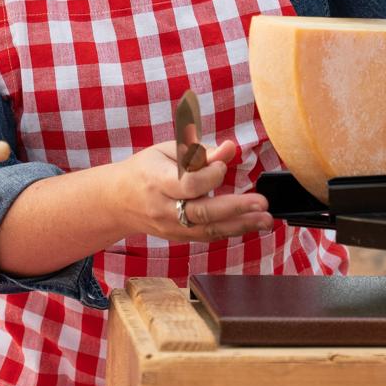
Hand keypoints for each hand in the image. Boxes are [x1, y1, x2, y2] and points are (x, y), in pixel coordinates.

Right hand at [115, 139, 274, 243]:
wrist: (119, 201)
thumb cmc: (146, 168)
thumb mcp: (167, 151)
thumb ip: (199, 151)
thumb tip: (230, 148)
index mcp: (157, 180)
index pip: (188, 184)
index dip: (210, 175)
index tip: (221, 165)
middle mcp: (163, 208)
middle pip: (201, 212)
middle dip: (235, 208)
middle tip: (261, 203)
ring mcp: (170, 227)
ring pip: (208, 229)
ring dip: (241, 225)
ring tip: (266, 220)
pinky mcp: (179, 237)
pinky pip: (207, 236)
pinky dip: (231, 231)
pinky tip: (252, 225)